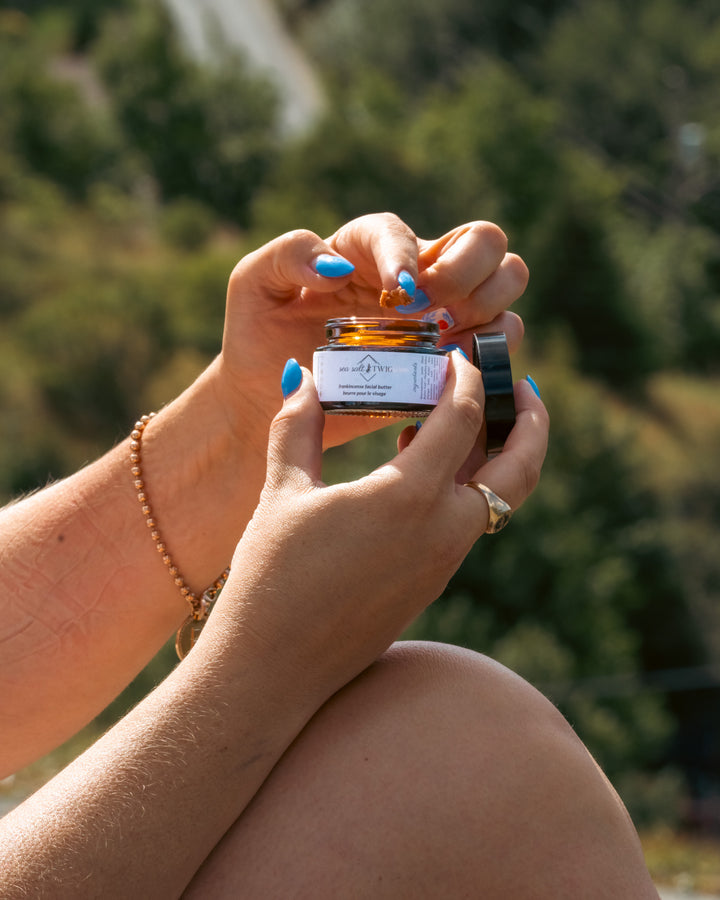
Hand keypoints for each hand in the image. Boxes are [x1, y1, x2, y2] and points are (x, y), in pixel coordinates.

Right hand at [200, 352, 547, 699]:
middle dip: (531, 421)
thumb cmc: (271, 578)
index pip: (463, 417)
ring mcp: (444, 563)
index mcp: (409, 496)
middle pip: (519, 466)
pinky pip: (471, 523)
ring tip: (471, 421)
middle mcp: (443, 530)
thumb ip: (299, 427)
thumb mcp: (282, 492)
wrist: (273, 670)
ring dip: (500, 455)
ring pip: (500, 498)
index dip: (466, 377)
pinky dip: (469, 487)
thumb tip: (305, 379)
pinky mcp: (433, 584)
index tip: (459, 354)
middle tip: (523, 386)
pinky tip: (427, 472)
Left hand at [215, 213, 527, 449]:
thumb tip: (339, 267)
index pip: (402, 233)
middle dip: (467, 271)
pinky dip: (490, 352)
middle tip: (426, 311)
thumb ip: (288, 255)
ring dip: (489, 306)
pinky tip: (450, 368)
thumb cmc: (258, 336)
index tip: (399, 294)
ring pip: (507, 284)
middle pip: (485, 240)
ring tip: (443, 337)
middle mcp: (413, 275)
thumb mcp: (252, 285)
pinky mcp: (448, 362)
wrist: (268, 400)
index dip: (408, 258)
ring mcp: (439, 317)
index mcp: (366, 248)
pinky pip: (498, 345)